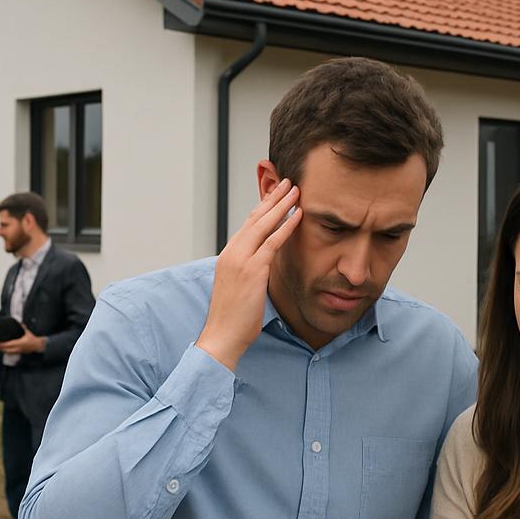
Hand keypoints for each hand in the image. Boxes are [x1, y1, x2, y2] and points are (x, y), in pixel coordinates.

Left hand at [0, 326, 45, 355]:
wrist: (37, 346)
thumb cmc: (33, 340)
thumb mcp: (28, 333)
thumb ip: (23, 328)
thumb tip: (20, 323)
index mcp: (18, 344)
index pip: (5, 345)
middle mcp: (15, 349)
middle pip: (2, 349)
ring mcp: (15, 351)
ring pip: (4, 351)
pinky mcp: (16, 352)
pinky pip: (7, 352)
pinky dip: (2, 349)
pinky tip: (0, 347)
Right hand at [196, 177, 301, 370]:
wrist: (221, 335)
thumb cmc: (232, 318)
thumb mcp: (239, 287)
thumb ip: (249, 271)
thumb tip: (263, 266)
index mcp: (228, 255)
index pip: (247, 224)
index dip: (263, 207)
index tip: (275, 195)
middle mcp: (232, 252)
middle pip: (255, 217)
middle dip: (273, 198)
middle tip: (287, 182)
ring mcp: (241, 259)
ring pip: (264, 224)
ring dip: (282, 205)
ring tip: (296, 191)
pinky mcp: (253, 269)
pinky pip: (272, 242)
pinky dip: (286, 226)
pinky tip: (298, 215)